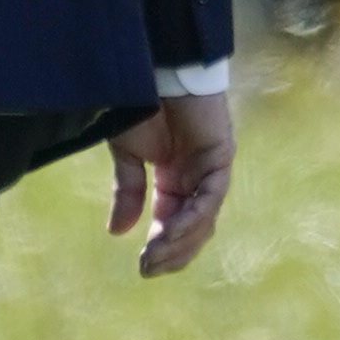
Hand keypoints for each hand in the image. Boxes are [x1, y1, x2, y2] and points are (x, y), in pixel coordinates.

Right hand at [110, 88, 237, 276]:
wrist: (154, 70)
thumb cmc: (141, 105)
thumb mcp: (128, 156)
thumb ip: (128, 192)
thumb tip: (118, 233)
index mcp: (176, 181)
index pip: (175, 225)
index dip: (163, 248)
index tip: (144, 268)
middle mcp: (197, 179)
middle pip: (194, 229)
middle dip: (172, 252)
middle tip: (149, 269)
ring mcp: (212, 168)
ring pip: (205, 218)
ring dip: (180, 240)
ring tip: (155, 255)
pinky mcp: (221, 155)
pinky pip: (211, 195)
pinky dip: (194, 215)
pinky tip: (172, 231)